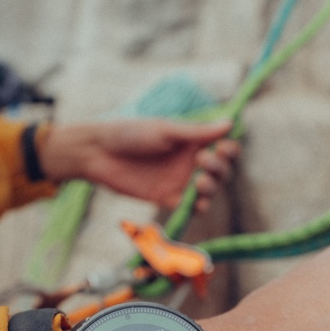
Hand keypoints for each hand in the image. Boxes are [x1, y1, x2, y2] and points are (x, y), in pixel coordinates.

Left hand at [39, 118, 238, 212]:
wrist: (99, 153)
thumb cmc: (130, 134)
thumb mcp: (166, 130)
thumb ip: (197, 132)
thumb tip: (230, 123)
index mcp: (191, 141)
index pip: (222, 147)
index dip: (228, 150)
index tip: (223, 148)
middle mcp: (189, 161)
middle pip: (220, 170)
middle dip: (219, 168)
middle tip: (202, 161)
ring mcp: (180, 180)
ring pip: (210, 189)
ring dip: (212, 187)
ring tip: (198, 180)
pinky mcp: (167, 198)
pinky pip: (191, 207)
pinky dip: (200, 206)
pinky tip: (199, 203)